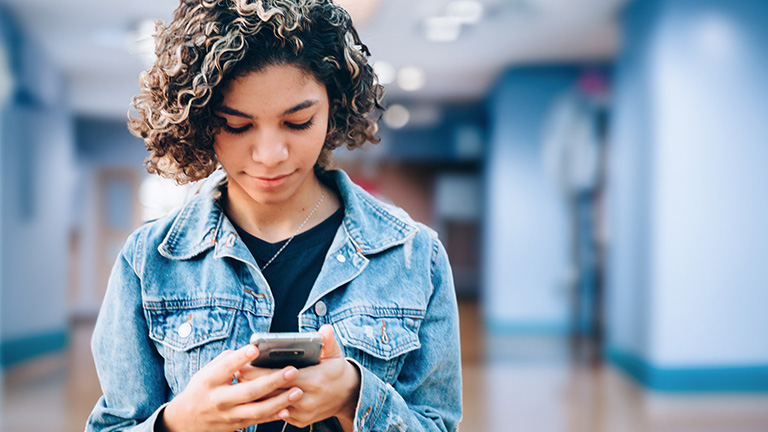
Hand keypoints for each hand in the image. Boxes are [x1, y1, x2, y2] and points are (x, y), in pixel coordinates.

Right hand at [158, 344, 303, 431]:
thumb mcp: (207, 371)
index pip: (226, 367)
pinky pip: (258, 420)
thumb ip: (228, 360)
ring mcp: (229, 415)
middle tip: (292, 371)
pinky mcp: (236, 424)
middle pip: (249, 391)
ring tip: (297, 391)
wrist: (187, 420)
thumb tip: (252, 350)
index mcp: (209, 381)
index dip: (241, 358)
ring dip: (280, 401)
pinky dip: (274, 415)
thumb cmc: (202, 388)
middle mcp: (219, 399)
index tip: (255, 348)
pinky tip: (288, 408)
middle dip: (273, 381)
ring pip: (257, 410)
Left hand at [235, 325, 360, 430]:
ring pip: (272, 406)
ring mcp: (303, 413)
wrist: (348, 397)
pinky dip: (266, 406)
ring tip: (241, 385)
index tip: (244, 365)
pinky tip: (254, 397)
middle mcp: (307, 400)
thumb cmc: (337, 371)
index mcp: (314, 381)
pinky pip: (278, 414)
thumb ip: (328, 342)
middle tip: (236, 373)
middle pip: (272, 392)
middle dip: (252, 384)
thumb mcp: (335, 354)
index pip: (281, 377)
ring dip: (256, 396)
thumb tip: (325, 329)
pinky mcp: (299, 421)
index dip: (261, 372)